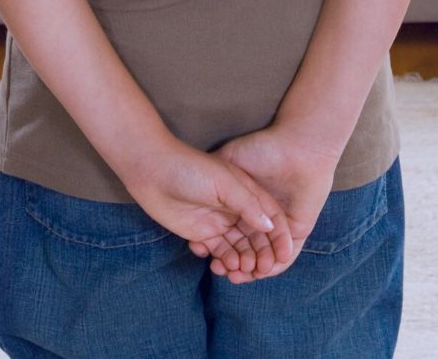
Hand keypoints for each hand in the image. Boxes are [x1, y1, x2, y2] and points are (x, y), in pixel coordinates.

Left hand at [122, 139, 294, 280]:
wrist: (153, 171)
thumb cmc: (190, 169)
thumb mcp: (224, 183)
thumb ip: (248, 205)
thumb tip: (270, 226)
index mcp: (247, 192)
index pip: (271, 216)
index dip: (280, 236)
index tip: (284, 255)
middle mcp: (237, 208)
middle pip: (257, 236)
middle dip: (261, 253)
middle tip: (260, 268)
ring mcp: (220, 221)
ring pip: (240, 247)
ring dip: (243, 260)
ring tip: (239, 269)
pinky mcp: (202, 233)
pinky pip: (220, 252)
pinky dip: (223, 260)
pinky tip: (221, 264)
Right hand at [195, 125, 340, 283]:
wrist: (298, 146)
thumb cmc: (262, 148)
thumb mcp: (230, 160)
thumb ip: (215, 179)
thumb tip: (196, 195)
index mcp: (244, 202)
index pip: (230, 231)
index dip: (217, 244)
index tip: (202, 253)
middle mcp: (261, 216)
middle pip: (244, 247)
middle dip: (231, 262)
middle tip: (218, 270)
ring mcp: (282, 226)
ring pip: (262, 254)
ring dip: (248, 268)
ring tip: (233, 274)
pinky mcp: (299, 230)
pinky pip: (286, 256)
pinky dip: (272, 268)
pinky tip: (256, 272)